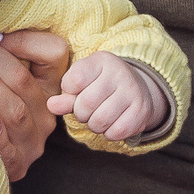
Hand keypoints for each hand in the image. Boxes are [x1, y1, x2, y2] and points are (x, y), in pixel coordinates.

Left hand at [0, 30, 68, 180]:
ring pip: (15, 110)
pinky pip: (7, 147)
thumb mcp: (3, 79)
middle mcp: (48, 113)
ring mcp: (33, 141)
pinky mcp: (17, 164)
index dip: (24, 40)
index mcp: (51, 87)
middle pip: (24, 80)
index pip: (55, 52)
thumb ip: (1, 55)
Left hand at [49, 53, 165, 144]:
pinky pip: (116, 132)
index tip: (77, 92)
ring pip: (100, 120)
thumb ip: (66, 95)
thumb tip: (51, 105)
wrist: (136, 89)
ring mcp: (133, 91)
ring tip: (98, 117)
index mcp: (101, 60)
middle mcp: (120, 72)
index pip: (74, 82)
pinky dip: (109, 134)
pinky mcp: (142, 111)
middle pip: (86, 104)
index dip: (70, 93)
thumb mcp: (82, 84)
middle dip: (81, 113)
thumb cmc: (101, 86)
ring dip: (94, 125)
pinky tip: (111, 124)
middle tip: (87, 111)